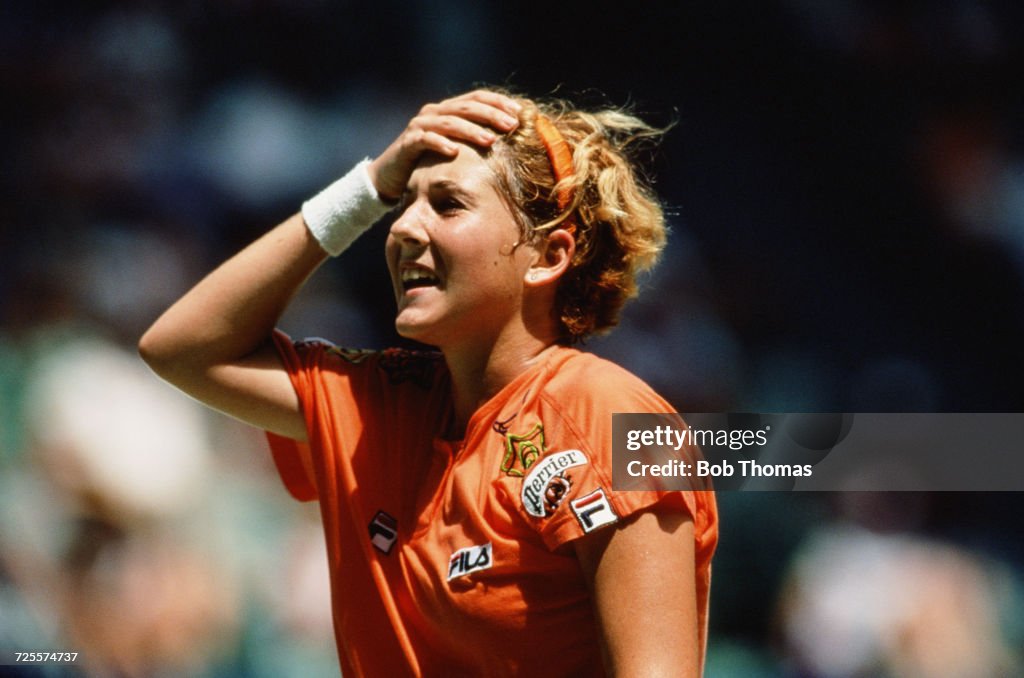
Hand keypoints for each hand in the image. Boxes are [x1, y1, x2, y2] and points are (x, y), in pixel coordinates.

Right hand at [368, 90, 520, 201]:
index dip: (498, 102)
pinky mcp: (407, 142)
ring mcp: (420, 126)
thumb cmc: (429, 163)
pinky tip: (455, 152)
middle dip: (491, 115)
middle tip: (512, 125)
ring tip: (491, 142)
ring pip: (449, 122)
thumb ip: (475, 140)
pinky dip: (441, 144)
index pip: (477, 98)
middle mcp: (434, 112)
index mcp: (448, 109)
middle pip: (467, 107)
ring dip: (472, 131)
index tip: (520, 112)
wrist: (392, 176)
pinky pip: (425, 139)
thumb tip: (511, 140)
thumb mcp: (456, 149)